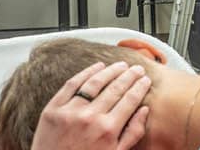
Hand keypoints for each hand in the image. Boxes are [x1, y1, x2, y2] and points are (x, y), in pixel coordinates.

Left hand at [32, 62, 151, 149]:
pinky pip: (71, 85)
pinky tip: (97, 67)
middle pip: (115, 88)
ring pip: (95, 83)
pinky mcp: (53, 109)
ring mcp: (70, 112)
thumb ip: (132, 133)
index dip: (140, 87)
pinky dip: (86, 73)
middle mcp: (90, 118)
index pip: (130, 100)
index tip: (145, 80)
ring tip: (120, 65)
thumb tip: (144, 110)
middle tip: (137, 68)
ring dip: (110, 71)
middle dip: (129, 76)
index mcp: (108, 130)